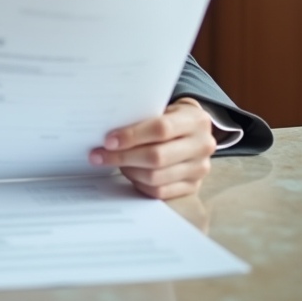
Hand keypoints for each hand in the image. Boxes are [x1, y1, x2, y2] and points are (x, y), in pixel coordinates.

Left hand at [89, 98, 215, 199]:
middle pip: (157, 157)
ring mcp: (199, 168)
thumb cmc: (172, 117)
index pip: (161, 129)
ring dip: (128, 171)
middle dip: (123, 157)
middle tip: (99, 155)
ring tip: (113, 162)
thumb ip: (143, 117)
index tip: (108, 140)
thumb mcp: (164, 108)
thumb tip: (108, 133)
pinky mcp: (193, 186)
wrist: (196, 131)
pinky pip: (160, 192)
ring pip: (156, 177)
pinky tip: (129, 173)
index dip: (132, 136)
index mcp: (195, 120)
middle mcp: (202, 145)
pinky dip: (139, 183)